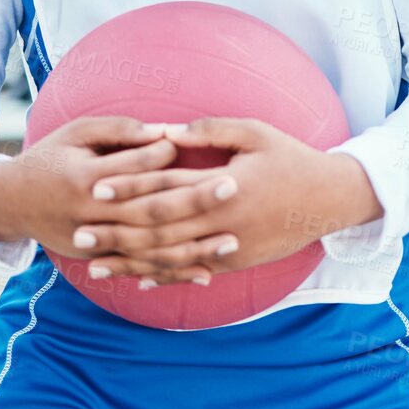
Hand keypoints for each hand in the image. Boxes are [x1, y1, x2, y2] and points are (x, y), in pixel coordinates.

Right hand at [0, 117, 236, 284]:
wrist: (11, 202)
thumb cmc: (52, 157)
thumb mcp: (76, 133)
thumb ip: (119, 130)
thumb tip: (164, 131)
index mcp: (84, 179)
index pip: (134, 168)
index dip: (166, 157)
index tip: (199, 146)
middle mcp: (89, 215)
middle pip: (149, 211)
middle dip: (194, 201)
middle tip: (233, 187)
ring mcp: (94, 243)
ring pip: (149, 249)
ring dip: (193, 247)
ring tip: (231, 240)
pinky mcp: (98, 259)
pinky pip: (141, 269)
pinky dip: (174, 274)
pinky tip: (206, 274)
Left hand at [75, 117, 383, 286]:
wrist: (330, 199)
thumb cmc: (292, 158)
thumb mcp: (255, 133)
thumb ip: (209, 130)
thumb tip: (165, 129)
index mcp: (225, 187)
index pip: (165, 190)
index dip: (128, 189)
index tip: (94, 188)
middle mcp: (223, 222)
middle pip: (159, 231)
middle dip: (116, 232)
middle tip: (79, 232)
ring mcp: (229, 247)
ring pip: (170, 259)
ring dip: (130, 262)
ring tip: (95, 263)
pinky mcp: (235, 261)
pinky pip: (192, 271)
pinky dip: (162, 276)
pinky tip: (136, 278)